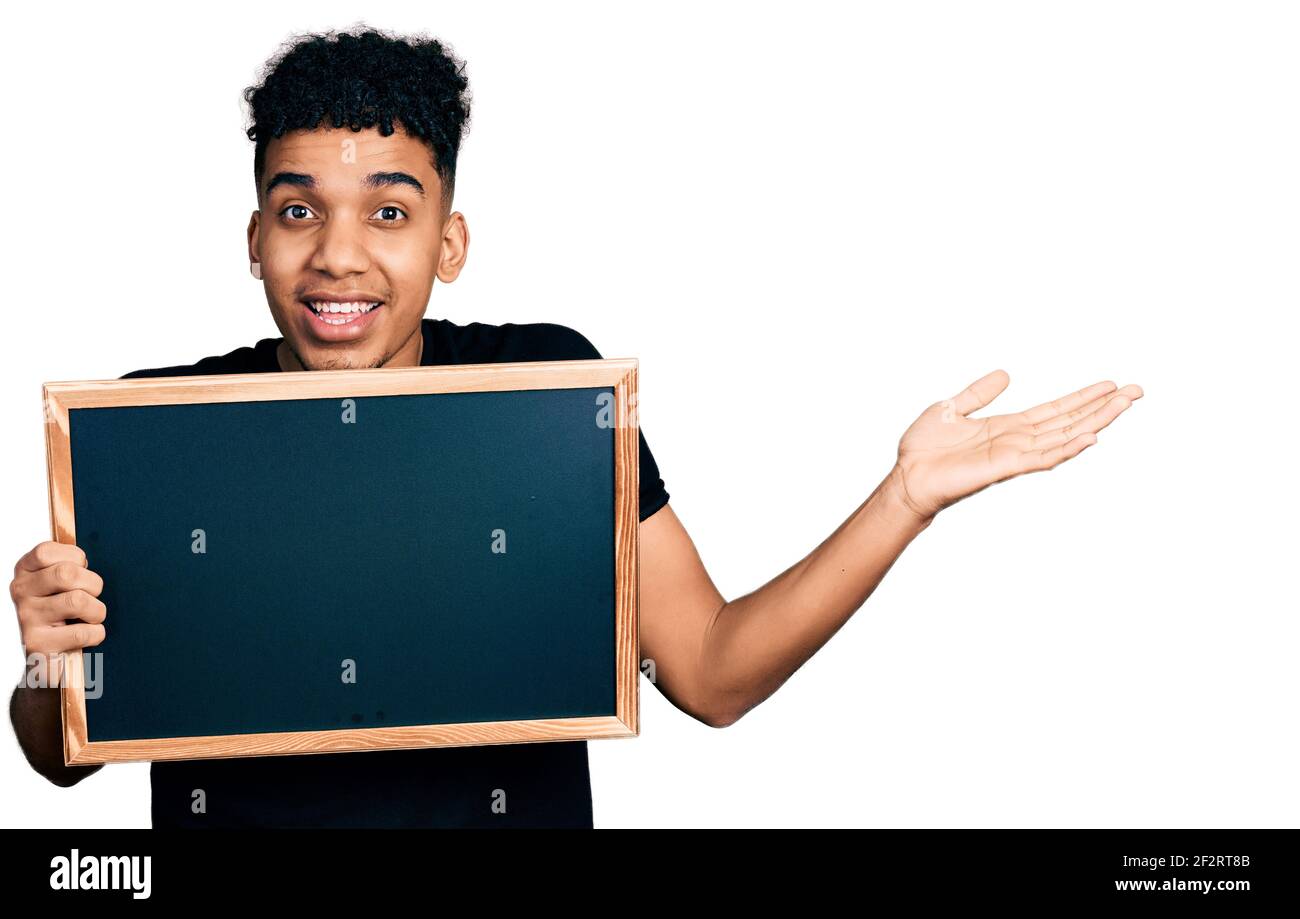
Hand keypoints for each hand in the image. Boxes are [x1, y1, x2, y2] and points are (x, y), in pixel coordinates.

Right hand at [10, 541, 106, 687]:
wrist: (44, 657)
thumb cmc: (59, 612)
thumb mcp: (56, 582)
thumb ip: (68, 565)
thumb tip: (86, 561)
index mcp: (24, 572)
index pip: (46, 551)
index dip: (74, 558)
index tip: (81, 569)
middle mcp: (20, 593)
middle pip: (66, 574)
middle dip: (93, 584)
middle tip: (93, 595)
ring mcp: (26, 619)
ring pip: (77, 601)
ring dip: (97, 610)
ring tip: (92, 616)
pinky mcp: (38, 645)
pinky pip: (84, 632)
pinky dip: (96, 633)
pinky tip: (88, 635)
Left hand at [888, 370, 1142, 521]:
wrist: (907, 476)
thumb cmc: (924, 450)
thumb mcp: (952, 408)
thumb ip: (978, 393)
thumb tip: (1004, 374)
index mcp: (1009, 427)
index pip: (1055, 410)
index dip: (1083, 398)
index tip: (1112, 385)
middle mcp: (1019, 441)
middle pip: (1071, 421)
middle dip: (1104, 407)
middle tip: (1138, 390)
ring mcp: (1015, 455)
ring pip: (1066, 437)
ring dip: (1096, 422)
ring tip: (1124, 404)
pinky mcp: (1005, 468)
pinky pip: (1043, 458)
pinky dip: (1067, 448)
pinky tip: (1091, 437)